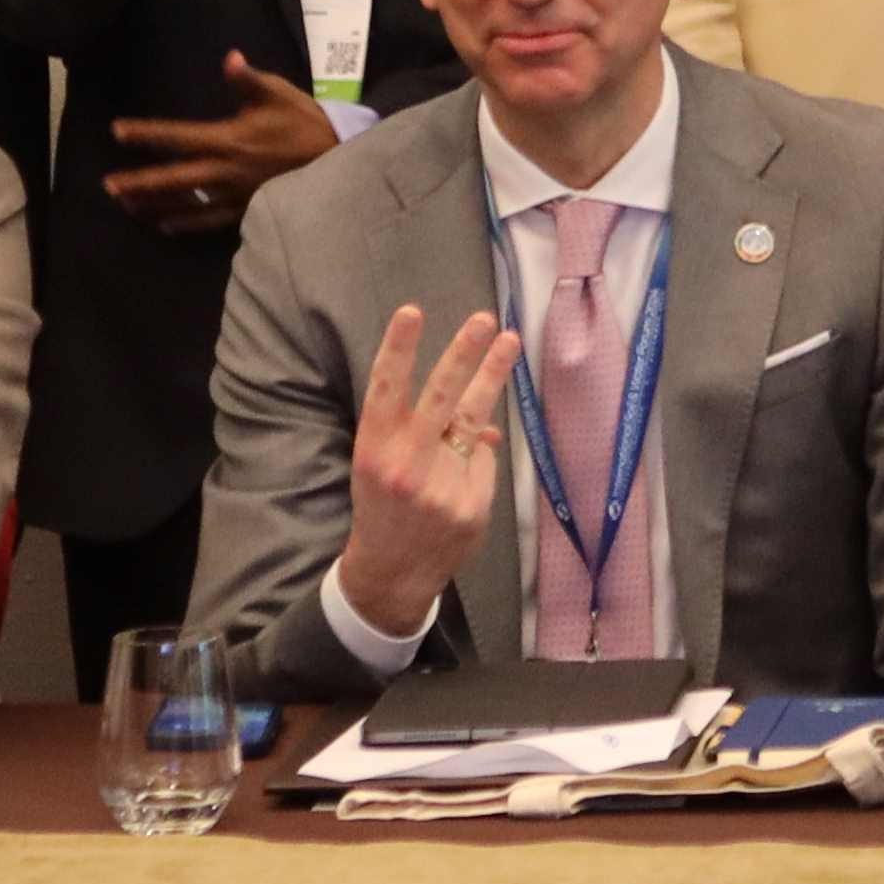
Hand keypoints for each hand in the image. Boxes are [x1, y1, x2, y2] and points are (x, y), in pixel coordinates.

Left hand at [108, 56, 342, 237]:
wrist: (338, 160)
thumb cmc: (305, 124)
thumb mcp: (279, 94)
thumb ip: (248, 80)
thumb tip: (229, 58)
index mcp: (228, 139)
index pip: (177, 137)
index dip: (146, 134)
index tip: (118, 131)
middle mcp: (224, 171)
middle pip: (173, 179)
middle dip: (139, 182)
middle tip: (108, 185)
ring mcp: (234, 195)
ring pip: (185, 203)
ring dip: (153, 205)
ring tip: (126, 206)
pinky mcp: (245, 210)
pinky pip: (208, 221)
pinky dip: (185, 223)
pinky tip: (165, 225)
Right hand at [328, 302, 524, 639]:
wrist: (390, 572)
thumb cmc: (385, 505)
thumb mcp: (382, 465)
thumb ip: (418, 432)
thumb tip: (481, 419)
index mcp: (374, 447)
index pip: (385, 389)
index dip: (398, 349)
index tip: (412, 311)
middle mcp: (405, 463)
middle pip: (439, 398)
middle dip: (462, 355)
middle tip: (482, 319)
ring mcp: (439, 485)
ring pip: (474, 421)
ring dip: (491, 377)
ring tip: (508, 341)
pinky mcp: (468, 505)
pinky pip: (484, 463)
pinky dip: (479, 461)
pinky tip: (463, 474)